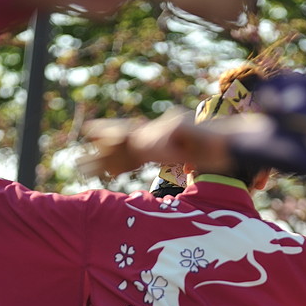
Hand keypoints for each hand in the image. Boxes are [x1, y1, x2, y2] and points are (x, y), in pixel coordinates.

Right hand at [79, 111, 233, 178]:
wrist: (229, 144)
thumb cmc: (216, 140)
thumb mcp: (200, 134)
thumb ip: (185, 131)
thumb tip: (170, 132)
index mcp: (159, 133)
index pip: (130, 134)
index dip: (110, 133)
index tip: (90, 133)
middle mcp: (153, 137)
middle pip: (120, 144)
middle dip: (99, 152)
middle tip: (77, 160)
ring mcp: (155, 146)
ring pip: (123, 154)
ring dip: (103, 162)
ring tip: (82, 168)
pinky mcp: (161, 156)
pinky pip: (134, 162)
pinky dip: (118, 167)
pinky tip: (106, 174)